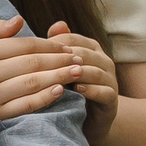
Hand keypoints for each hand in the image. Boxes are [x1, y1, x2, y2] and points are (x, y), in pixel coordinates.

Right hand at [0, 16, 85, 124]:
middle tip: (79, 59)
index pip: (25, 46)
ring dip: (58, 76)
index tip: (67, 47)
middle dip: (59, 60)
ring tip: (76, 72)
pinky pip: (25, 105)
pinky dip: (44, 97)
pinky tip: (60, 91)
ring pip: (32, 82)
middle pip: (32, 63)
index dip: (50, 45)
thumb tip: (18, 19)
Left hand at [42, 22, 120, 142]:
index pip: (73, 39)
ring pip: (95, 71)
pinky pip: (104, 92)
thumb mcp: (62, 69)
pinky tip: (77, 90)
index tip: (33, 51)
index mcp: (92, 49)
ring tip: (62, 75)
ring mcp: (110, 80)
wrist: (90, 121)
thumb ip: (59, 49)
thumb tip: (56, 24)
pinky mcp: (112, 100)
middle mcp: (104, 61)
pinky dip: (91, 90)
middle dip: (65, 58)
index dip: (54, 44)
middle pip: (84, 54)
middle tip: (44, 63)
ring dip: (78, 72)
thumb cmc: (71, 91)